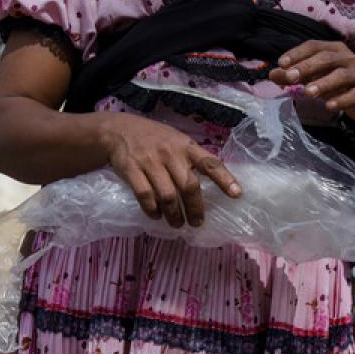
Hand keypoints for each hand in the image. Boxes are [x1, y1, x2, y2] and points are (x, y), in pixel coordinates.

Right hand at [97, 112, 240, 227]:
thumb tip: (213, 183)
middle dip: (195, 209)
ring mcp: (150, 161)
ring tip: (177, 223)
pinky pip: (145, 196)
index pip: (209, 162)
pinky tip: (156, 215)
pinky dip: (152, 211)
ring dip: (174, 215)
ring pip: (168, 195)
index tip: (237, 195)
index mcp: (185, 146)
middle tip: (196, 223)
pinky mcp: (131, 169)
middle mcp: (170, 153)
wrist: (118, 130)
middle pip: (189, 186)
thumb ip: (191, 158)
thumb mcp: (176, 140)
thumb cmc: (154, 138)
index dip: (224, 179)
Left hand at [269, 40, 354, 123]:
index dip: (297, 53)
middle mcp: (348, 58)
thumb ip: (294, 75)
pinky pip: (354, 95)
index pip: (313, 46)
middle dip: (306, 67)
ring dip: (323, 83)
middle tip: (290, 78)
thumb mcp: (315, 77)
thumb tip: (272, 74)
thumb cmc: (337, 84)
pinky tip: (329, 107)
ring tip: (307, 93)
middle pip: (326, 58)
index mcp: (334, 49)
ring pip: (341, 76)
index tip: (281, 64)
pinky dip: (341, 100)